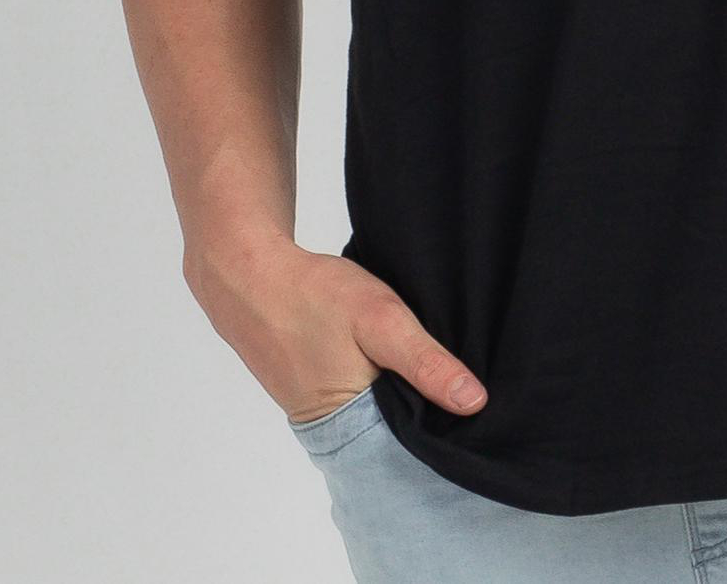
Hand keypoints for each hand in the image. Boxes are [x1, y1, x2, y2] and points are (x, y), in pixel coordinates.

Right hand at [184, 229, 487, 424]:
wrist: (247, 275)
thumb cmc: (314, 296)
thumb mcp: (382, 321)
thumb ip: (425, 362)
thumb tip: (475, 403)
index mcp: (349, 430)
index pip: (411, 451)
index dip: (444, 434)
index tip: (480, 418)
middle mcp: (331, 433)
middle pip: (394, 434)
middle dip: (426, 415)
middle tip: (468, 388)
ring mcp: (318, 410)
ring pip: (376, 412)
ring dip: (402, 396)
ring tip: (441, 374)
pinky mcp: (311, 387)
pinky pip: (357, 395)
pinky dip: (378, 381)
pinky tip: (399, 360)